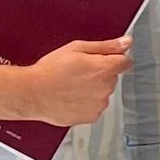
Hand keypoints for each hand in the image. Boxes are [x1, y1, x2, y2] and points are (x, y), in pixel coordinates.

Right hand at [11, 37, 134, 124]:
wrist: (33, 93)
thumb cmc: (51, 70)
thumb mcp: (78, 48)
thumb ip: (107, 46)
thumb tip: (127, 42)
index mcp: (105, 69)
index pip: (125, 62)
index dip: (114, 59)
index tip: (104, 59)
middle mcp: (106, 88)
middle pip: (112, 78)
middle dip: (100, 74)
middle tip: (78, 71)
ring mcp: (99, 105)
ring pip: (102, 93)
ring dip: (93, 90)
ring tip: (71, 85)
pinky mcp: (90, 117)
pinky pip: (94, 107)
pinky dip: (85, 103)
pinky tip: (70, 97)